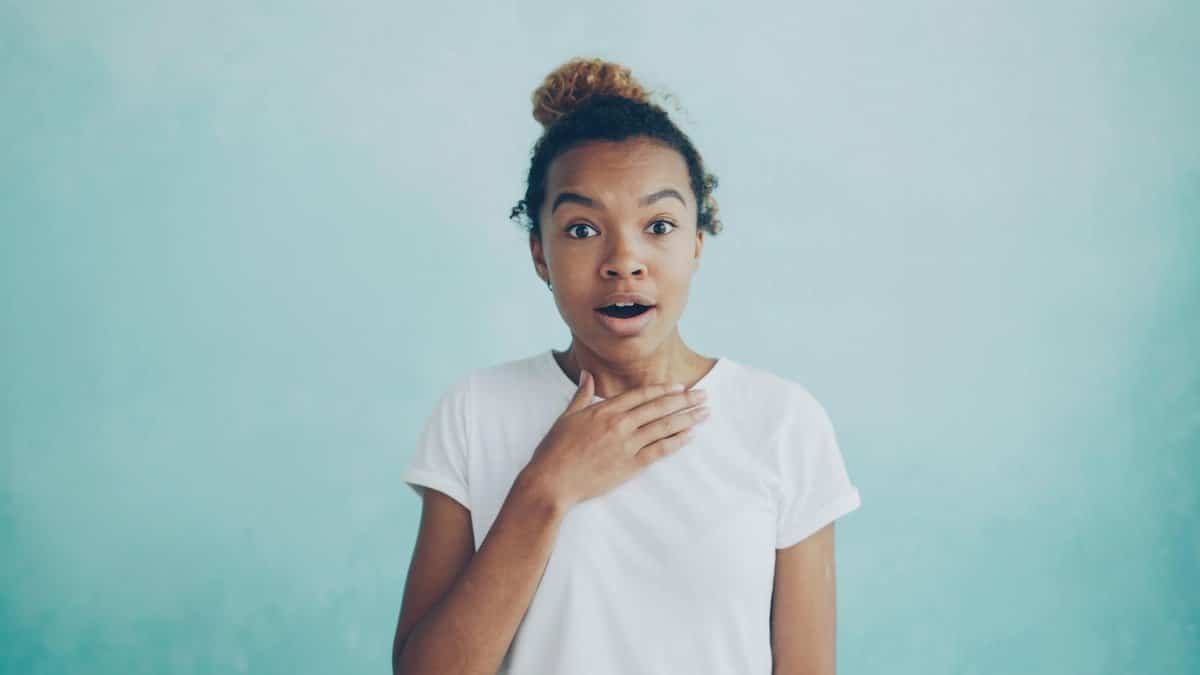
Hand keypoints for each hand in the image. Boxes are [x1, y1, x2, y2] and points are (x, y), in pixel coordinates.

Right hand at [526, 369, 709, 508]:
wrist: (551, 482)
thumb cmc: (554, 451)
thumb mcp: (566, 417)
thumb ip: (581, 395)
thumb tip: (587, 375)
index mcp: (603, 410)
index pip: (640, 395)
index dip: (662, 390)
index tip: (679, 387)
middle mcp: (618, 424)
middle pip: (658, 407)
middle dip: (684, 400)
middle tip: (703, 395)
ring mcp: (626, 444)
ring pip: (663, 426)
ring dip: (687, 418)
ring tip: (705, 412)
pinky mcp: (630, 465)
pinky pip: (659, 450)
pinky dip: (677, 441)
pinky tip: (690, 436)